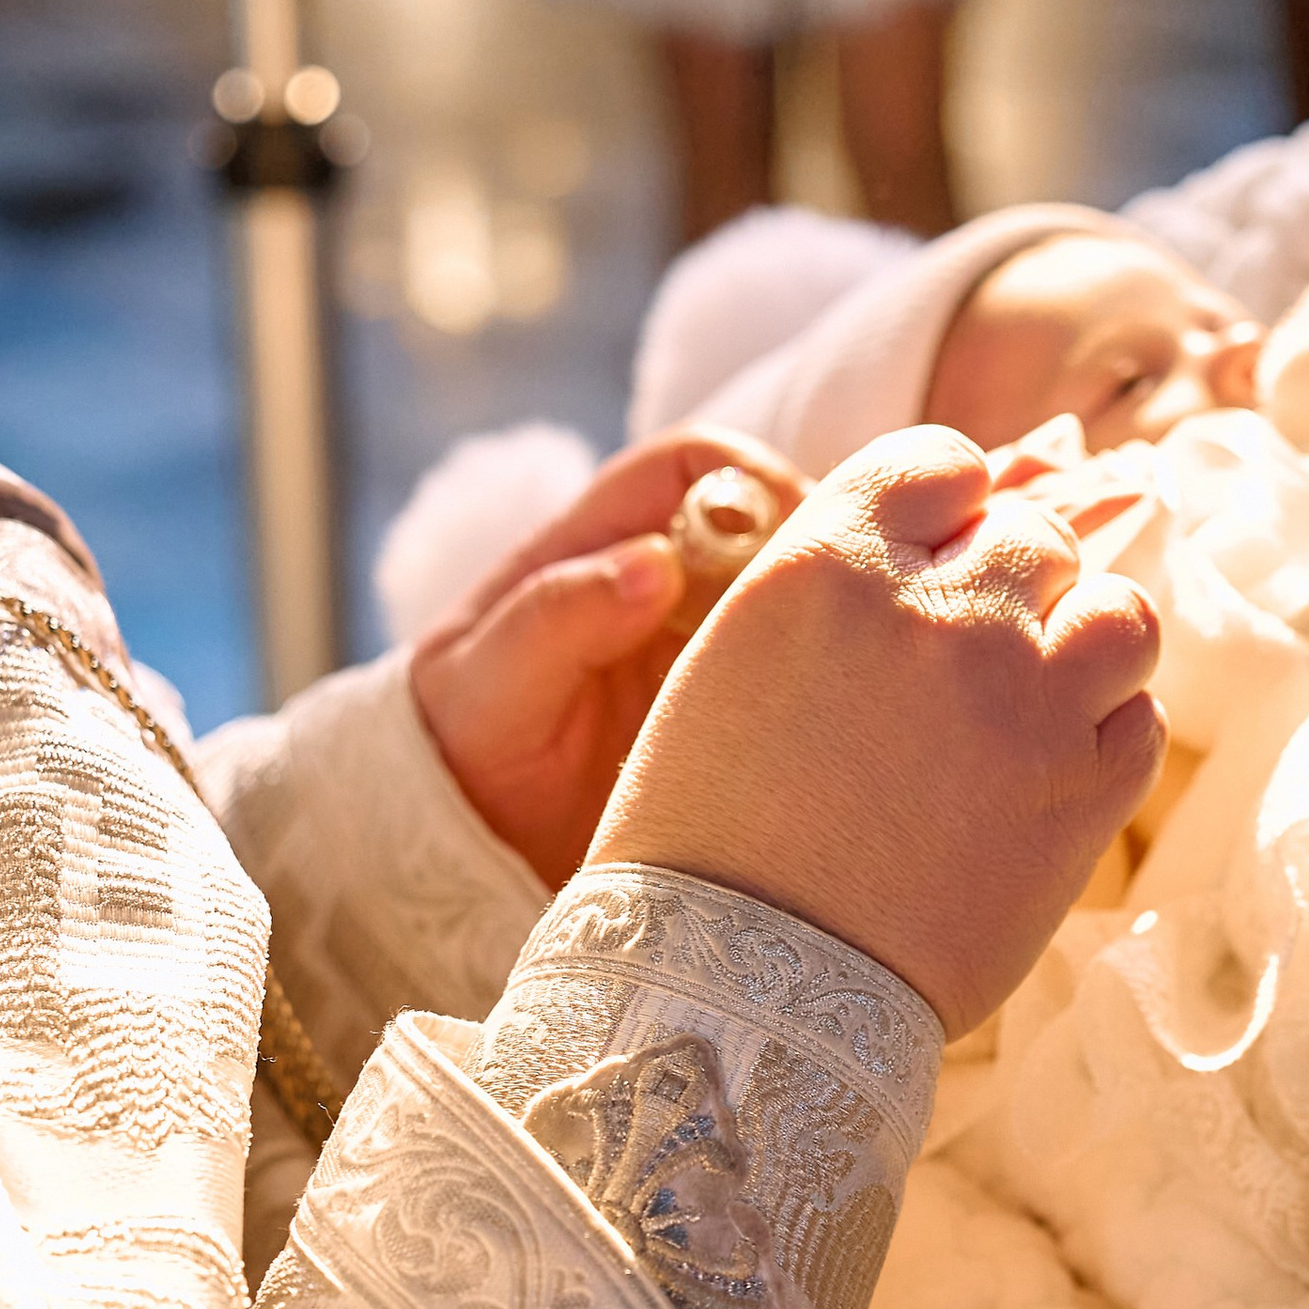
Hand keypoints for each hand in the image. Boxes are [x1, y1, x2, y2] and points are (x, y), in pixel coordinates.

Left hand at [411, 430, 806, 888]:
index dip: (756, 483)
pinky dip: (824, 686)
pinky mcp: (728, 707)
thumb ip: (556, 616)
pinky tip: (832, 728)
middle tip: (848, 626)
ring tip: (849, 684)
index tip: (797, 551)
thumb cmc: (463, 742)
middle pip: (770, 526)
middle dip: (817, 560)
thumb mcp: (489, 683)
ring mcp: (699, 643)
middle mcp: (664, 581)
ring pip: (793, 601)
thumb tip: (653, 565)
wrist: (460, 843)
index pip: (698, 466)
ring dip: (829, 628)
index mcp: (601, 543)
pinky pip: (797, 674)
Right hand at [594, 428, 1163, 1038]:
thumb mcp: (742, 658)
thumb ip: (846, 576)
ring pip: (1117, 613)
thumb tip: (962, 511)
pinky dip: (1106, 736)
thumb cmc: (713, 833)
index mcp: (829, 564)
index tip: (939, 552)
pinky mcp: (1084, 792)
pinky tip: (1045, 777)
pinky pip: (1140, 719)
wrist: (738, 994)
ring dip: (1083, 647)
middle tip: (971, 661)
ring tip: (1028, 710)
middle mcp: (940, 613)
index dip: (949, 505)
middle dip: (1014, 585)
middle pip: (1036, 536)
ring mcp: (1025, 700)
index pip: (940, 463)